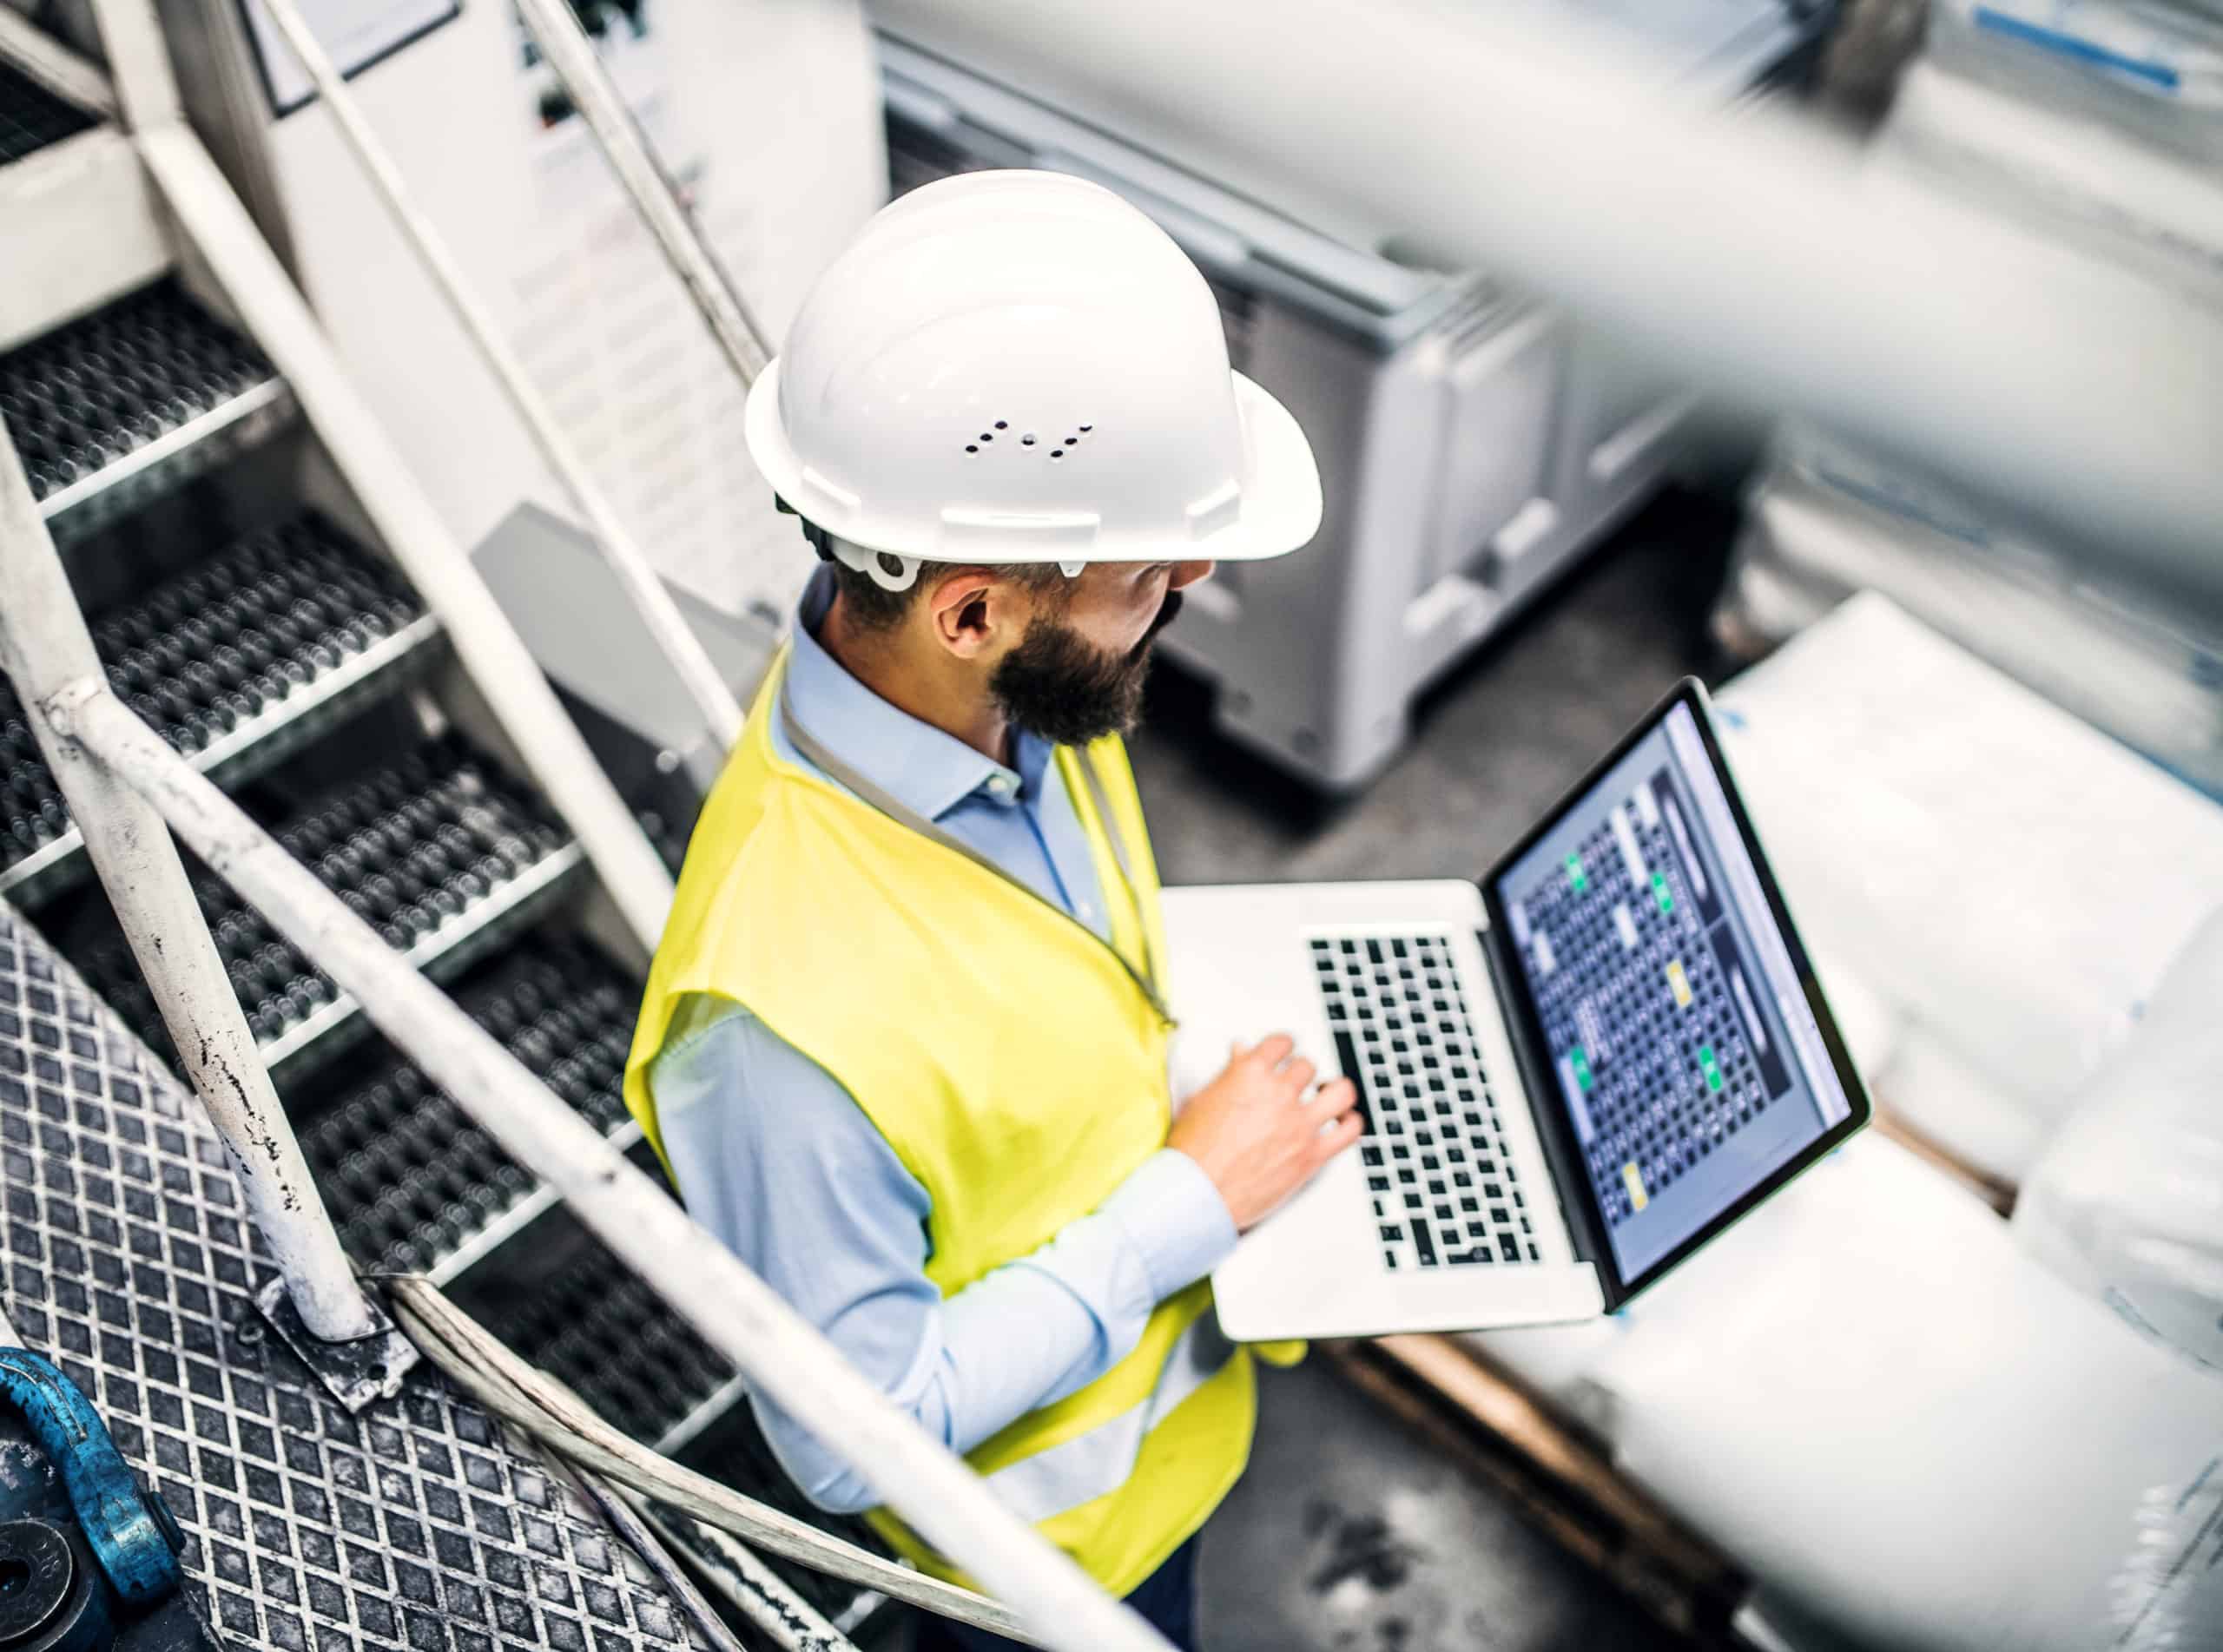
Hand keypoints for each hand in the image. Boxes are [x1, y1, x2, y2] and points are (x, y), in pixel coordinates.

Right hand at [1168, 1034, 1362, 1231]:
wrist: (1196, 1194)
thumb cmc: (1192, 1153)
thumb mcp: (1201, 1100)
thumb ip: (1228, 1073)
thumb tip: (1241, 1052)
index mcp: (1250, 1074)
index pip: (1281, 1043)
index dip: (1283, 1047)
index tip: (1284, 1053)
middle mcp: (1279, 1094)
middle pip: (1307, 1067)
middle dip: (1300, 1074)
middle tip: (1294, 1084)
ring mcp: (1299, 1125)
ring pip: (1340, 1091)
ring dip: (1335, 1090)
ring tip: (1328, 1095)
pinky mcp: (1312, 1155)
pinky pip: (1350, 1130)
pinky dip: (1351, 1122)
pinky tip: (1342, 1122)